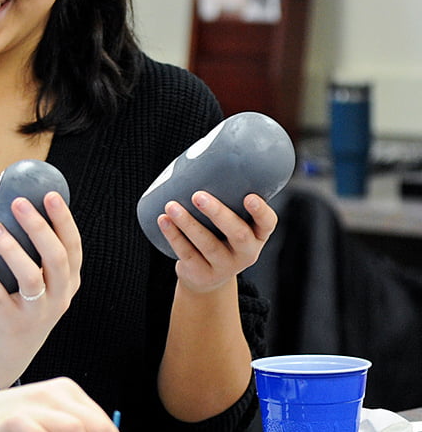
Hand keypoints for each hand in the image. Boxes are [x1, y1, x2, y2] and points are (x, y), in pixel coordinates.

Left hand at [0, 192, 80, 385]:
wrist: (10, 353)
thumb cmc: (23, 308)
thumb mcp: (42, 285)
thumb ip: (36, 257)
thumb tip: (16, 210)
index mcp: (68, 283)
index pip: (73, 247)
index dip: (64, 220)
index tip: (49, 196)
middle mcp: (58, 298)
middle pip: (56, 258)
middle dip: (39, 227)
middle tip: (19, 204)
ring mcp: (36, 313)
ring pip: (30, 277)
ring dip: (11, 248)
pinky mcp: (11, 323)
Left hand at [160, 191, 276, 294]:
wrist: (206, 278)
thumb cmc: (219, 237)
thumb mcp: (231, 223)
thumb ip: (226, 198)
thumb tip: (204, 153)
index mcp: (258, 235)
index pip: (268, 223)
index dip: (260, 211)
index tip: (249, 196)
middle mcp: (246, 252)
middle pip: (237, 234)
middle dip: (218, 213)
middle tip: (198, 195)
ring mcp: (224, 266)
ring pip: (207, 244)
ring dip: (188, 223)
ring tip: (171, 205)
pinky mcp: (202, 274)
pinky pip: (186, 254)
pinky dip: (173, 236)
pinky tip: (163, 220)